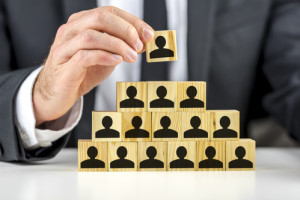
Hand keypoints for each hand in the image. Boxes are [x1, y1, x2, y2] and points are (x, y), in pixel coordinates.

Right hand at [33, 7, 153, 125]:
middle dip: (125, 30)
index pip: (109, 12)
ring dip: (117, 45)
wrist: (57, 94)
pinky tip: (117, 61)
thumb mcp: (106, 57)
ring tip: (132, 56)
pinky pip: (84, 56)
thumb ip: (121, 47)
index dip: (132, 21)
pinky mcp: (63, 65)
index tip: (149, 34)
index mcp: (81, 23)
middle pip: (100, 18)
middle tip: (140, 45)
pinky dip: (104, 56)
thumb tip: (144, 41)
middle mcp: (70, 30)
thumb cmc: (81, 73)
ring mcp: (64, 47)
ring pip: (91, 36)